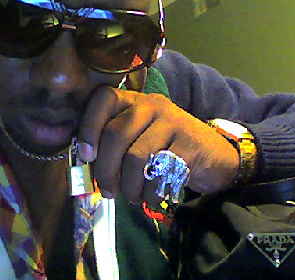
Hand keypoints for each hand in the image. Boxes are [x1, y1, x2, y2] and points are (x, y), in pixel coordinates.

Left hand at [77, 86, 239, 203]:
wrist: (213, 156)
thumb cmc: (165, 148)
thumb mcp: (137, 138)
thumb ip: (111, 143)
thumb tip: (81, 161)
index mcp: (133, 100)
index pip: (103, 99)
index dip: (88, 127)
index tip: (85, 156)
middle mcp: (151, 104)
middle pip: (115, 134)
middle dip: (105, 169)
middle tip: (107, 191)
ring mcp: (173, 121)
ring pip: (135, 157)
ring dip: (129, 186)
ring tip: (133, 196)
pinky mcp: (189, 144)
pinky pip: (159, 173)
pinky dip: (150, 192)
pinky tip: (152, 196)